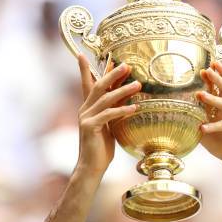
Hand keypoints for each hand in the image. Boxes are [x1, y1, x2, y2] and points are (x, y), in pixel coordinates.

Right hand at [77, 54, 140, 175]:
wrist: (91, 167)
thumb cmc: (101, 150)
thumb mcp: (108, 127)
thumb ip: (112, 113)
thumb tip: (125, 100)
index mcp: (87, 109)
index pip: (87, 84)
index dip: (86, 69)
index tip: (83, 54)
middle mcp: (84, 110)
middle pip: (98, 85)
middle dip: (112, 73)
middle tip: (127, 65)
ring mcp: (85, 118)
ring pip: (105, 98)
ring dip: (123, 90)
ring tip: (138, 85)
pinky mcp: (89, 127)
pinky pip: (108, 114)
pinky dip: (122, 110)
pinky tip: (135, 108)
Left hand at [197, 61, 221, 183]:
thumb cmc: (221, 142)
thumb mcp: (205, 128)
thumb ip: (197, 118)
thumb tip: (178, 111)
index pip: (220, 87)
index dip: (214, 76)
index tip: (205, 66)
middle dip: (216, 78)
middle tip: (207, 70)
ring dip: (212, 99)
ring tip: (199, 95)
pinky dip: (214, 126)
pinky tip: (202, 128)